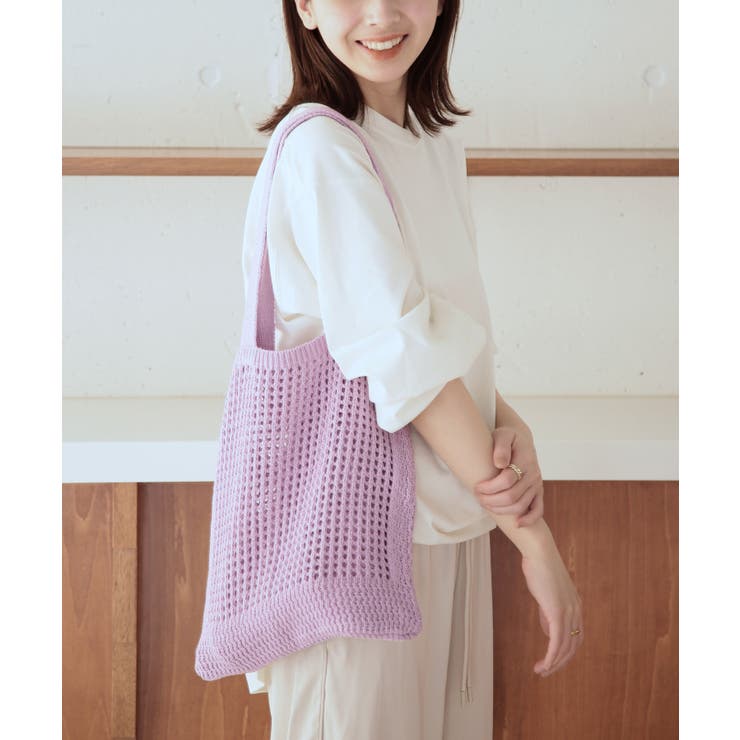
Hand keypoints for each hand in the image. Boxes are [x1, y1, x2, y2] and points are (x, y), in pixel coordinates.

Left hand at [473, 426, 543, 525]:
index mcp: (525, 460)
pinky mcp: (538, 492)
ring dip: (502, 510)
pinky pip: (538, 510)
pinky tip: (516, 524)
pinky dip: (529, 519)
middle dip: (491, 500)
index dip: (490, 487)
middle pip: (512, 496)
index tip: (476, 487)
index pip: (507, 480)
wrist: (521, 441)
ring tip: (486, 505)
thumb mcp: (503, 435)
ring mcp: (536, 484)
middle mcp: (533, 474)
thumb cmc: (508, 438)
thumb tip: (499, 463)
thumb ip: (501, 447)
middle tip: (478, 497)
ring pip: (521, 506)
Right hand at [521, 548, 584, 676]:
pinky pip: (556, 641)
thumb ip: (549, 612)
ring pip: (565, 647)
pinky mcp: (557, 613)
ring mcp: (568, 613)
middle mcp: (576, 612)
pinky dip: (551, 657)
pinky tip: (544, 665)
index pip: (575, 637)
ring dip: (553, 663)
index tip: (551, 661)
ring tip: (540, 671)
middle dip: (560, 663)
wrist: (539, 553)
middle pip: (572, 646)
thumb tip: (548, 630)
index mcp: (575, 607)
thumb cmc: (539, 568)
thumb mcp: (546, 593)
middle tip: (545, 672)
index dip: (564, 652)